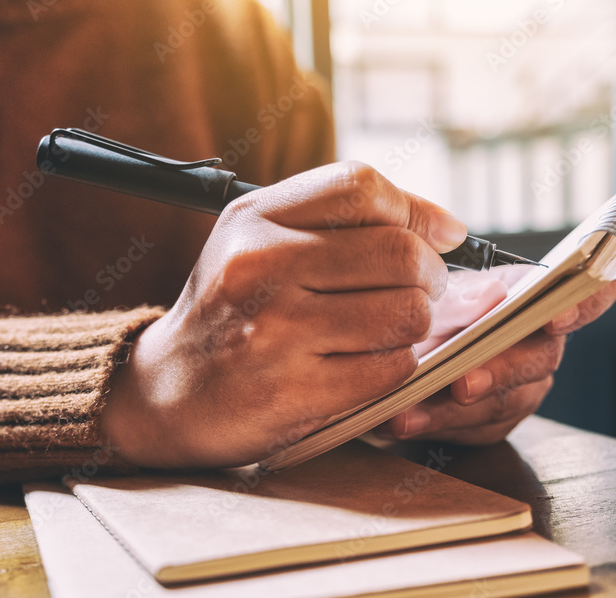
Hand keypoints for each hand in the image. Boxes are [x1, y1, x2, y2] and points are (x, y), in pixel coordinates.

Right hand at [102, 162, 467, 467]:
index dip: (414, 213)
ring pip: (406, 313)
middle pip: (399, 253)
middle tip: (416, 292)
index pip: (362, 187)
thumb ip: (343, 220)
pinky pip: (391, 368)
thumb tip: (448, 228)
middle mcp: (261, 267)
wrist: (166, 393)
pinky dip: (395, 367)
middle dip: (429, 276)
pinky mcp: (294, 392)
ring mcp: (276, 332)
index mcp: (253, 220)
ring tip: (388, 329)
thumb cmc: (230, 311)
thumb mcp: (260, 243)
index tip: (433, 239)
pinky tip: (365, 364)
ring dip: (414, 325)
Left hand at [374, 270, 615, 443]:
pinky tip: (402, 421)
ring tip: (407, 413)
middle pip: (541, 358)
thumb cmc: (435, 306)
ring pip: (506, 403)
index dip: (581, 306)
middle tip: (462, 384)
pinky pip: (477, 429)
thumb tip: (486, 300)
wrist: (410, 342)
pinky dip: (436, 425)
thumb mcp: (439, 292)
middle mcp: (542, 344)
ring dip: (453, 411)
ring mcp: (527, 387)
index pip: (589, 295)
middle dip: (499, 372)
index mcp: (536, 297)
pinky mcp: (499, 422)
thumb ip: (460, 298)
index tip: (553, 319)